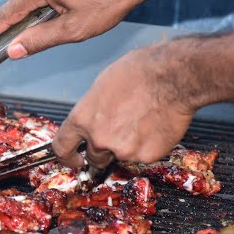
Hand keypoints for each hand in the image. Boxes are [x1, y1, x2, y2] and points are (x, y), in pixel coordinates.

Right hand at [0, 0, 156, 58]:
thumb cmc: (110, 0)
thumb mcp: (73, 29)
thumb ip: (39, 40)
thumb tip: (14, 50)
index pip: (7, 12)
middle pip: (17, 2)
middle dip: (15, 23)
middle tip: (14, 44)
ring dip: (31, 11)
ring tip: (44, 28)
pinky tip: (55, 11)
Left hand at [52, 43, 195, 168]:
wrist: (172, 77)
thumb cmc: (139, 73)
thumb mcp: (102, 86)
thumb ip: (93, 111)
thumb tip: (94, 118)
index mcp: (82, 119)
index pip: (61, 148)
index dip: (67, 157)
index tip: (74, 159)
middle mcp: (99, 139)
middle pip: (94, 157)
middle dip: (103, 151)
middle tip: (119, 134)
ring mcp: (123, 150)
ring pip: (120, 156)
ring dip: (127, 146)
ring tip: (142, 122)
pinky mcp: (146, 156)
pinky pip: (143, 156)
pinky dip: (148, 146)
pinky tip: (155, 126)